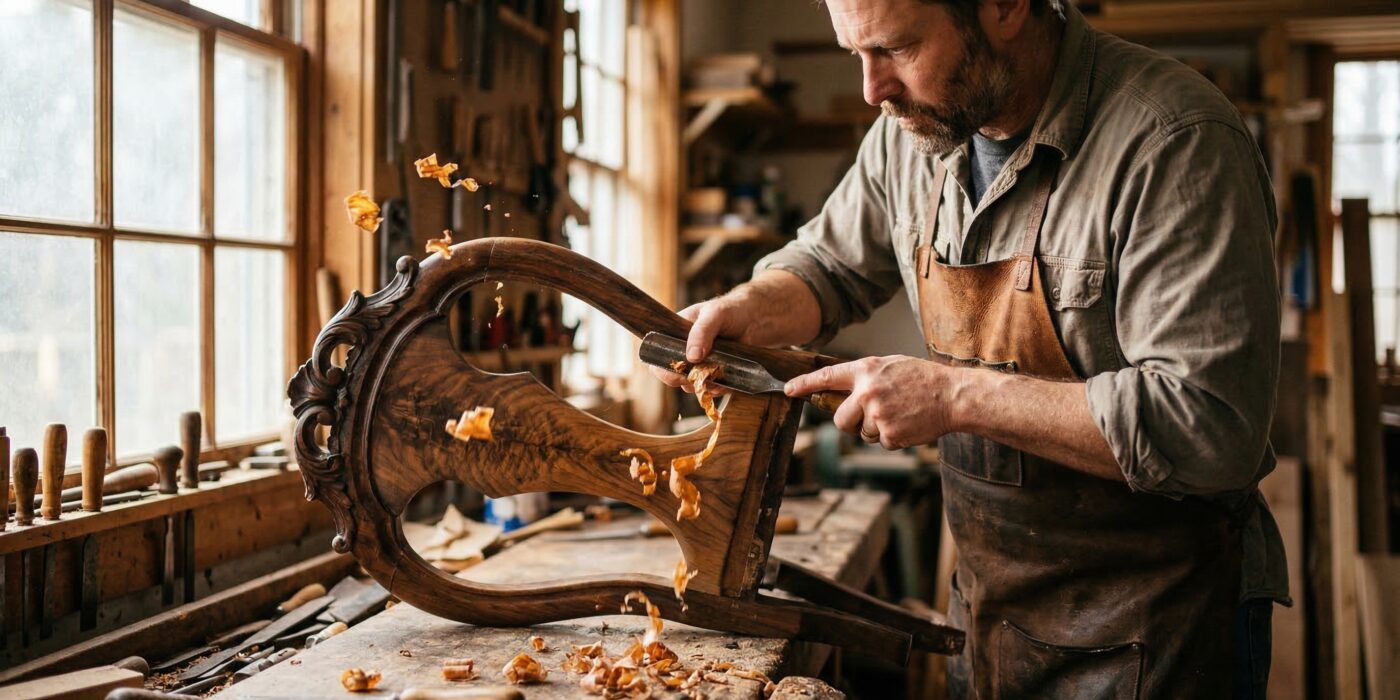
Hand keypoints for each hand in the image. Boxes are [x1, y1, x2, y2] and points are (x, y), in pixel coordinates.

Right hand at [647, 295, 759, 391]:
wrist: (757, 318)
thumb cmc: (731, 310)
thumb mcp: (714, 314)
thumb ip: (701, 332)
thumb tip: (691, 357)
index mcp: (675, 335)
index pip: (658, 357)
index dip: (663, 369)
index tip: (677, 373)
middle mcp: (685, 352)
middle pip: (673, 377)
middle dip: (686, 380)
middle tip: (701, 375)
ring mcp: (701, 365)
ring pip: (693, 386)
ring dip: (704, 386)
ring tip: (718, 373)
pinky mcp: (716, 375)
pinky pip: (712, 390)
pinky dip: (718, 389)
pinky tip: (727, 379)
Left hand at [784, 356, 957, 449]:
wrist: (953, 396)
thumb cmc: (922, 380)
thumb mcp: (890, 366)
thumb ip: (865, 376)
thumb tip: (842, 391)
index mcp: (866, 370)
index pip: (827, 377)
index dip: (804, 384)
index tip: (788, 390)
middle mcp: (867, 392)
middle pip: (839, 419)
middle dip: (850, 423)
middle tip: (869, 417)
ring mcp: (877, 414)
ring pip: (862, 433)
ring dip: (877, 430)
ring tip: (900, 414)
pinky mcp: (889, 434)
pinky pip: (881, 443)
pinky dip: (893, 438)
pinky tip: (908, 424)